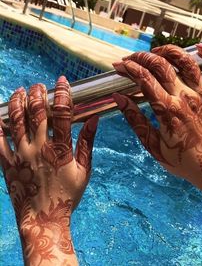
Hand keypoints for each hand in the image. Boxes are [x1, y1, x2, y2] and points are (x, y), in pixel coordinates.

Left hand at [0, 76, 98, 265]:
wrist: (44, 219)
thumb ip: (87, 143)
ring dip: (18, 102)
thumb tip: (94, 120)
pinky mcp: (7, 163)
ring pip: (16, 121)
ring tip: (20, 90)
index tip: (62, 82)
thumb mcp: (84, 170)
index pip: (63, 113)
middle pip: (37, 112)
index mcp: (61, 148)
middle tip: (39, 85)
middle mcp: (40, 147)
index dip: (63, 94)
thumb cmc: (67, 195)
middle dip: (38, 93)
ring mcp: (21, 155)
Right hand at [112, 44, 201, 241]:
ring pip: (187, 62)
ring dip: (169, 51)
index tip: (119, 66)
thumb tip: (118, 98)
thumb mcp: (151, 144)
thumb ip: (134, 119)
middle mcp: (185, 98)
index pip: (144, 79)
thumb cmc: (181, 159)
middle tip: (131, 59)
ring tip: (156, 51)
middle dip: (142, 57)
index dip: (129, 68)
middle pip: (161, 65)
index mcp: (167, 110)